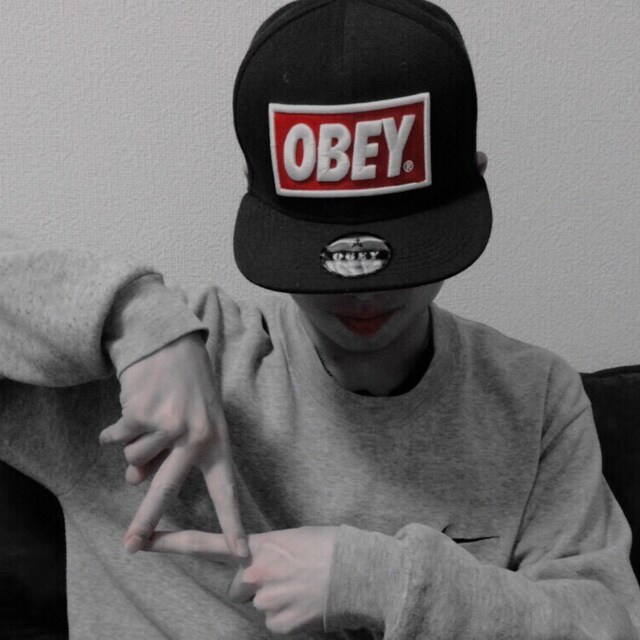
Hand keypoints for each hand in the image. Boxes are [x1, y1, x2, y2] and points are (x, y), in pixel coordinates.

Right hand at [98, 332, 247, 557]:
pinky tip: (128, 408)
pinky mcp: (143, 414)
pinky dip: (114, 430)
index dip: (233, 523)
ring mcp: (169, 426)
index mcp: (216, 441)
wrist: (169, 342)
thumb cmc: (186, 386)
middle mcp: (195, 437)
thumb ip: (168, 457)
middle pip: (167, 490)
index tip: (241, 554)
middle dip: (147, 520)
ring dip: (132, 444)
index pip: (226, 490)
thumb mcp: (192, 422)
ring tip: (148, 416)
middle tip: (132, 547)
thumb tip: (133, 482)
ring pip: (134, 459)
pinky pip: (116, 439)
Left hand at [144, 526, 336, 635]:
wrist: (360, 571)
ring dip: (276, 600)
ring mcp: (266, 601)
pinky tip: (307, 603)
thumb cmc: (330, 547)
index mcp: (259, 546)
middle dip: (254, 584)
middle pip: (238, 587)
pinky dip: (288, 616)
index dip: (170, 543)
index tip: (139, 542)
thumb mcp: (293, 539)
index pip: (205, 544)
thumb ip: (266, 553)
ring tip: (304, 587)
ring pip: (259, 605)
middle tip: (287, 575)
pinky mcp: (278, 624)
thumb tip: (253, 572)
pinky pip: (273, 622)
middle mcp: (255, 574)